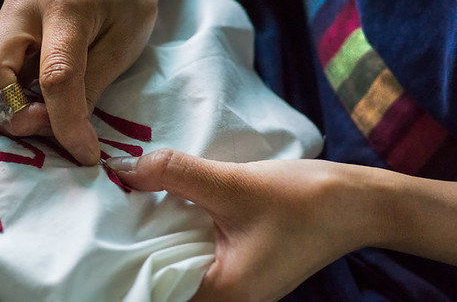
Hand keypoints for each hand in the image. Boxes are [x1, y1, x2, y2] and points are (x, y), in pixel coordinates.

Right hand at [0, 0, 158, 164]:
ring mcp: (2, 17)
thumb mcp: (122, 49)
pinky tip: (31, 103)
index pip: (54, 74)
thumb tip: (64, 136)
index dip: (66, 121)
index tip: (83, 152)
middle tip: (49, 127)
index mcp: (64, 2)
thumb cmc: (126, 11)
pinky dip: (0, 100)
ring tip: (42, 116)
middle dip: (12, 113)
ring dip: (2, 110)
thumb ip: (88, 90)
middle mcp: (21, 5)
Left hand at [108, 150, 378, 301]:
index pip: (155, 289)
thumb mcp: (233, 183)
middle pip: (163, 278)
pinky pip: (196, 250)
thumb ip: (176, 174)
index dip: (124, 262)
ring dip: (156, 234)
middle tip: (103, 211)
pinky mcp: (239, 263)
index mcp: (223, 294)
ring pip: (178, 263)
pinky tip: (161, 202)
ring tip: (125, 201)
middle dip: (135, 246)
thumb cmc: (304, 200)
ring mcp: (234, 283)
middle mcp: (226, 297)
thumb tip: (123, 168)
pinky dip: (178, 229)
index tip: (96, 232)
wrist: (360, 201)